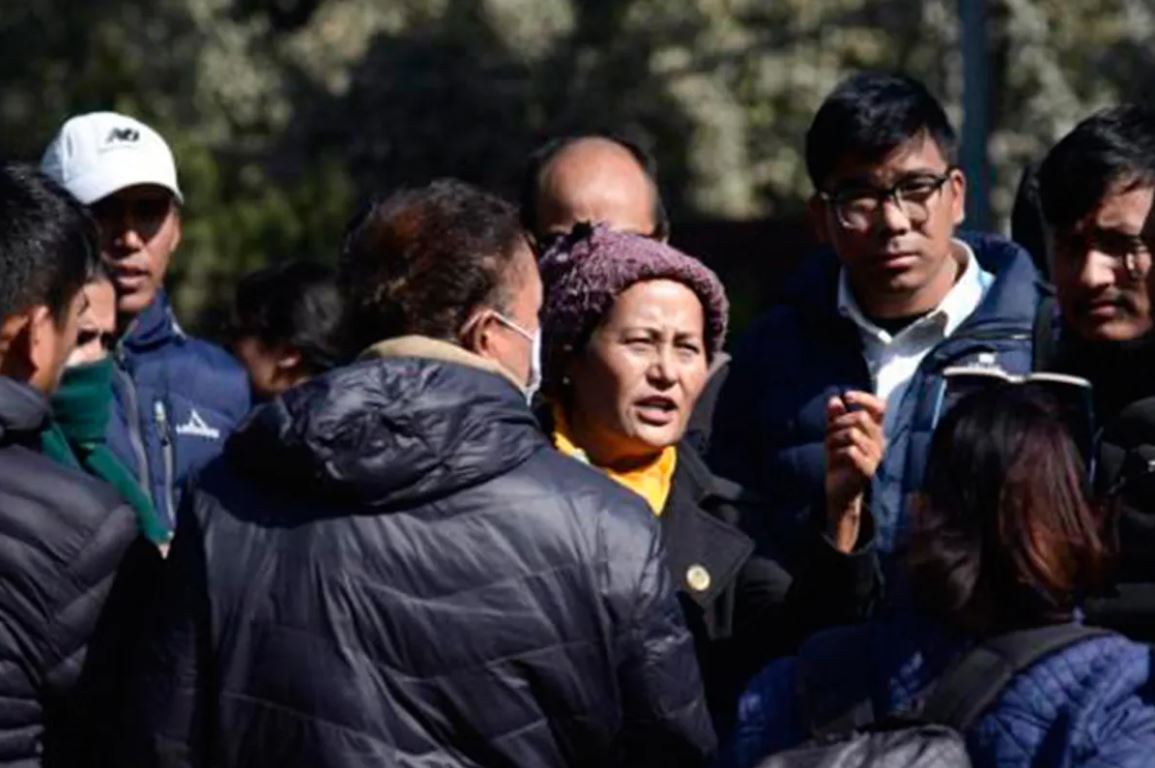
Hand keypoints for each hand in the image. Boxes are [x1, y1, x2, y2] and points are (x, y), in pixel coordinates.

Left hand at [824, 390, 885, 551]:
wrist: (839, 490)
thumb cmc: (838, 460)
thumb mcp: (834, 435)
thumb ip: (835, 417)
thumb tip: (834, 399)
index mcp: (874, 431)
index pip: (880, 407)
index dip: (865, 398)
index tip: (847, 396)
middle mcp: (879, 441)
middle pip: (860, 417)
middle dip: (837, 423)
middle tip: (828, 434)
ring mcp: (876, 455)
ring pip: (852, 433)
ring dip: (833, 438)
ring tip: (829, 448)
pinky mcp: (868, 469)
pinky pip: (850, 451)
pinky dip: (836, 453)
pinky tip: (833, 459)